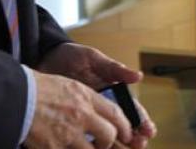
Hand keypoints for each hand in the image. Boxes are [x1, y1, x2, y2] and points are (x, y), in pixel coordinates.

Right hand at [25, 71, 131, 148]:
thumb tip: (100, 115)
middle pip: (108, 135)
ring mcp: (67, 134)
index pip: (115, 113)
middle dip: (108, 143)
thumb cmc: (37, 89)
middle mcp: (80, 115)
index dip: (125, 126)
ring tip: (81, 146)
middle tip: (103, 145)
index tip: (126, 133)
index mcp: (85, 97)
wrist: (13, 96)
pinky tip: (62, 146)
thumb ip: (86, 100)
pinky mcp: (53, 148)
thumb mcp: (67, 86)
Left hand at [37, 44, 156, 146]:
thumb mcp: (94, 59)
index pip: (130, 108)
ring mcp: (87, 113)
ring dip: (117, 143)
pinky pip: (83, 134)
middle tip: (139, 144)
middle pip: (122, 124)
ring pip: (106, 132)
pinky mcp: (72, 119)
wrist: (46, 58)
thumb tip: (138, 76)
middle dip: (133, 136)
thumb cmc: (72, 56)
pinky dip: (90, 143)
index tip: (149, 130)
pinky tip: (95, 148)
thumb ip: (115, 69)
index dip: (141, 120)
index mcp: (111, 90)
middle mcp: (102, 104)